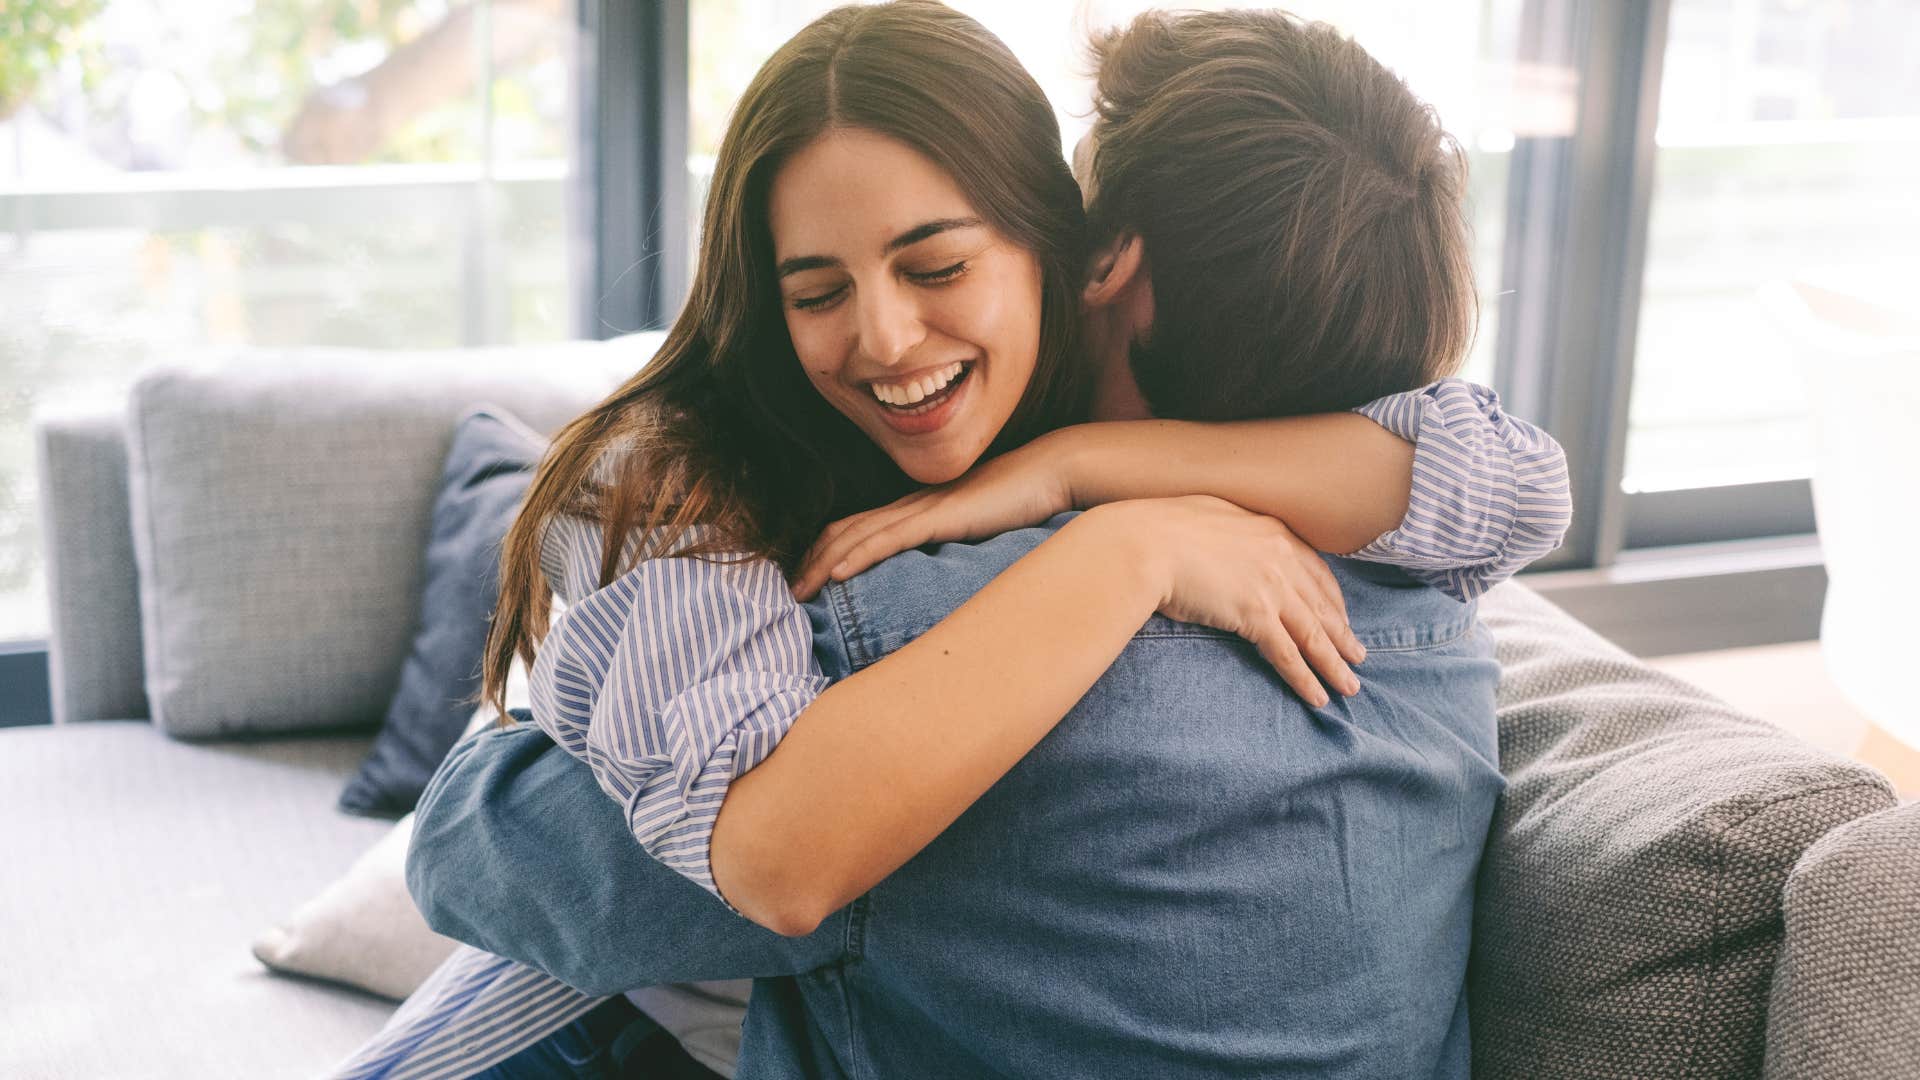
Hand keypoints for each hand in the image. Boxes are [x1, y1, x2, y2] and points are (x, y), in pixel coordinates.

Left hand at [792, 440, 1073, 599]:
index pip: (859, 529)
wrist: (1052, 473)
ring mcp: (924, 509)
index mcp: (919, 509)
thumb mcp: (981, 530)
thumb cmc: (1023, 502)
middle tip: (788, 593)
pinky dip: (858, 555)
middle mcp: (912, 505)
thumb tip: (944, 580)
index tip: (808, 582)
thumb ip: (958, 547)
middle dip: (811, 561)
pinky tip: (837, 573)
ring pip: (858, 536)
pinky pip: (889, 538)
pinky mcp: (940, 517)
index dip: (827, 553)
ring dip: (823, 563)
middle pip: (846, 531)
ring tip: (798, 591)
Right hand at [1111, 496, 1364, 707]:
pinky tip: (1318, 696)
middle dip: (1343, 635)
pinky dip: (1306, 678)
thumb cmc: (1159, 528)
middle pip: (1322, 605)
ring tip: (1350, 686)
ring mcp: (1271, 586)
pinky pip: (1288, 654)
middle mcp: (1280, 557)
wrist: (1142, 542)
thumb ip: (1229, 531)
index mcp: (1270, 531)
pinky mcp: (1255, 615)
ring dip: (1334, 664)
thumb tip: (1223, 541)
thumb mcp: (1206, 515)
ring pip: (1313, 633)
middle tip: (1359, 657)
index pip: (1314, 570)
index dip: (1332, 599)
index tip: (1342, 618)